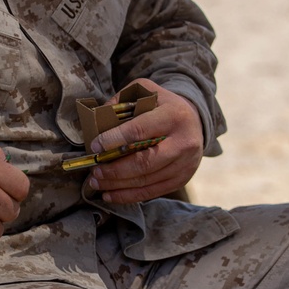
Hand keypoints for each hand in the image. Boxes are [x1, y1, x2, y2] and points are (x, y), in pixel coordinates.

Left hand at [86, 79, 203, 204]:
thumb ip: (121, 100)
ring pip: (147, 180)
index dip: (114, 140)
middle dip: (115, 169)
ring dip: (117, 185)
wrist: (194, 121)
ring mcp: (185, 163)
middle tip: (94, 170)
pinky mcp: (183, 179)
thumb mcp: (145, 92)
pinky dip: (129, 196)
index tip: (94, 146)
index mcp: (174, 116)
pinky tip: (110, 194)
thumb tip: (96, 120)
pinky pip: (152, 192)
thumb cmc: (162, 106)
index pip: (140, 131)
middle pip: (145, 162)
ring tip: (96, 182)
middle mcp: (184, 141)